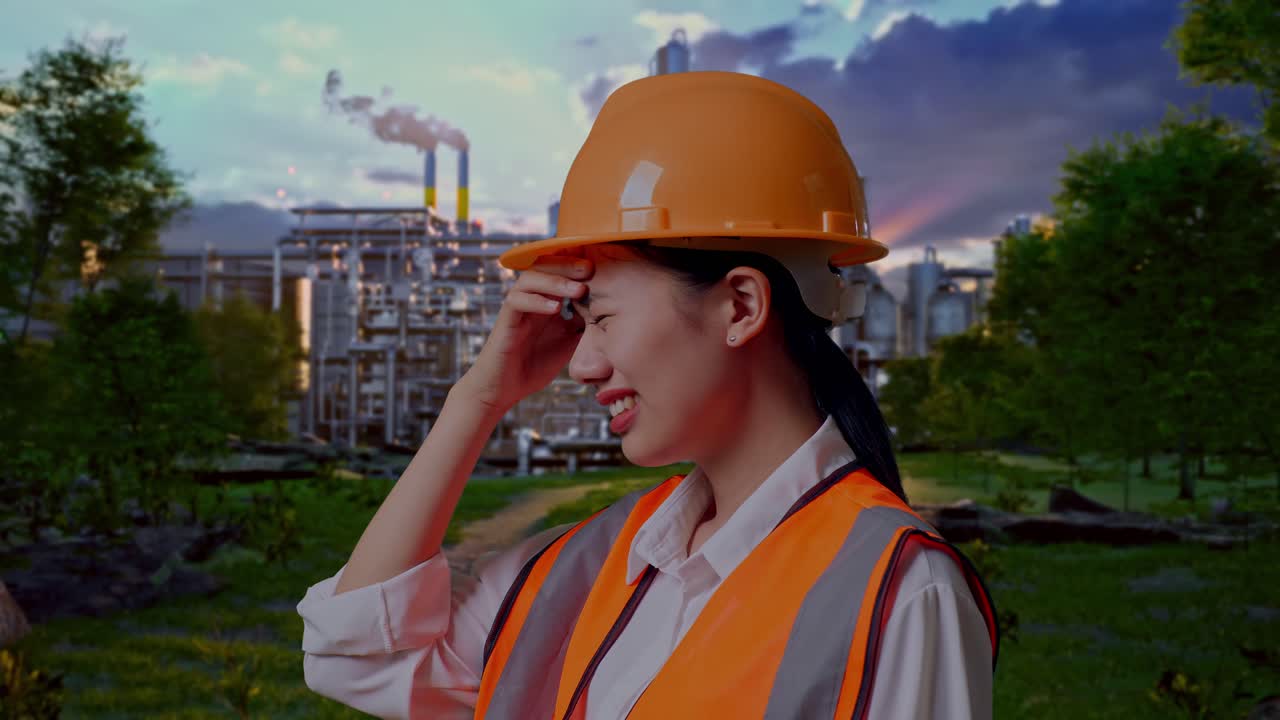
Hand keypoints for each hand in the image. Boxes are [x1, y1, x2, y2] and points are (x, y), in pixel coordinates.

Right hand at [456, 253, 592, 414]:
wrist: (504, 388)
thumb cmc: (535, 364)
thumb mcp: (570, 342)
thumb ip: (584, 325)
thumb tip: (611, 312)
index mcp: (547, 299)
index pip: (559, 271)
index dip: (577, 266)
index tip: (601, 268)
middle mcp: (530, 298)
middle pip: (544, 266)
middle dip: (568, 265)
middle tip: (589, 269)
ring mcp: (516, 307)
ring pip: (530, 279)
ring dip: (555, 282)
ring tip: (578, 290)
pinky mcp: (505, 320)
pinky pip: (517, 301)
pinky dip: (537, 302)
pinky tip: (555, 309)